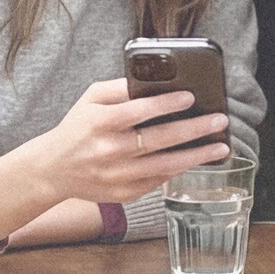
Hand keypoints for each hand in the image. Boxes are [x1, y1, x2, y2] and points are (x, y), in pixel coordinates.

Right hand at [24, 79, 230, 202]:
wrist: (54, 169)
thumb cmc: (78, 127)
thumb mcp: (90, 99)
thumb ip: (119, 88)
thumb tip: (154, 79)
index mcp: (99, 122)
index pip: (137, 111)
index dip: (165, 104)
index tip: (190, 96)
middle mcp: (109, 150)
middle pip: (158, 139)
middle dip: (194, 129)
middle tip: (219, 120)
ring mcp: (117, 175)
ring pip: (164, 165)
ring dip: (196, 156)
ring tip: (220, 147)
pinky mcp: (123, 193)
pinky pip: (157, 181)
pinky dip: (178, 170)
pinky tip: (196, 160)